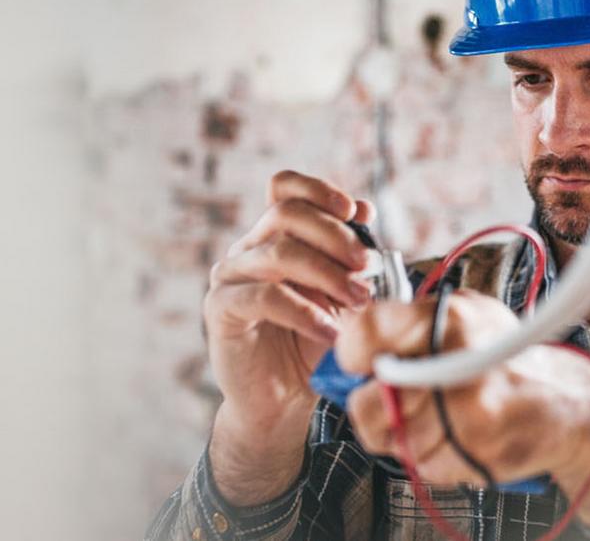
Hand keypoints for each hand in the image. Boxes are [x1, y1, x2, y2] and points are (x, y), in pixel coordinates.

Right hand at [203, 170, 373, 503]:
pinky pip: (264, 297)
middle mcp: (249, 249)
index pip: (285, 187)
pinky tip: (328, 332)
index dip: (318, 190)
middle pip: (287, 212)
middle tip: (368, 267)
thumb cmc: (312, 346)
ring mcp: (231, 277)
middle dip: (336, 236)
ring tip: (358, 301)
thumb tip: (365, 208)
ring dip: (328, 274)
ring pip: (279, 251)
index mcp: (275, 236)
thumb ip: (350, 256)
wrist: (282, 401)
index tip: (354, 211)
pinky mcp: (221, 309)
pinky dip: (304, 312)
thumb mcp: (341, 297)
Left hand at [334, 290, 589, 526]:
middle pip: (369, 399)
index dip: (352, 349)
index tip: (358, 360)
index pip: (367, 330)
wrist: (568, 405)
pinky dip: (430, 455)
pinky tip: (456, 436)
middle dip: (373, 403)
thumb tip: (350, 346)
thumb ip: (409, 324)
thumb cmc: (506, 357)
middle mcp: (459, 363)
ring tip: (437, 416)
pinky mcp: (475, 454)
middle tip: (392, 398)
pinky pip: (420, 463)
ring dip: (404, 433)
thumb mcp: (466, 315)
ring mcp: (468, 414)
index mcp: (452, 319)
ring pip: (393, 436)